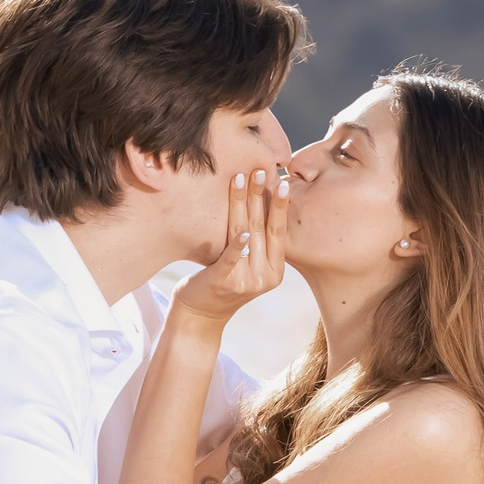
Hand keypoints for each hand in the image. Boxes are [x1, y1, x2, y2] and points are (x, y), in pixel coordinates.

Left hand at [170, 163, 289, 323]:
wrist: (200, 313)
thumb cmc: (224, 280)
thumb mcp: (249, 265)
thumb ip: (258, 243)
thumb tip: (263, 198)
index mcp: (275, 270)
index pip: (279, 231)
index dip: (280, 205)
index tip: (282, 180)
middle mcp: (265, 277)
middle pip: (263, 228)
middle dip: (261, 196)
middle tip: (261, 169)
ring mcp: (246, 281)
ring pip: (245, 233)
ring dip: (242, 204)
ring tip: (241, 178)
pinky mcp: (224, 282)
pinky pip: (231, 259)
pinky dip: (238, 245)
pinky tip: (242, 232)